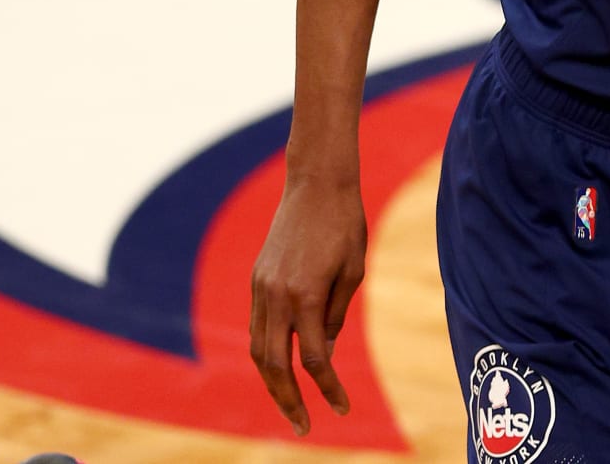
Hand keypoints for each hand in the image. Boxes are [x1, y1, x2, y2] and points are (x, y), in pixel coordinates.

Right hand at [249, 175, 366, 435]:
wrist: (316, 182)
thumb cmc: (346, 223)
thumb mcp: (353, 269)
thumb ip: (336, 313)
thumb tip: (325, 350)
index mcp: (307, 296)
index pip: (315, 359)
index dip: (328, 388)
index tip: (340, 408)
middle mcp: (277, 296)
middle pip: (275, 365)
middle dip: (288, 400)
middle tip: (303, 426)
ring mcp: (261, 287)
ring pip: (258, 348)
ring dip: (272, 380)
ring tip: (290, 403)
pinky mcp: (257, 278)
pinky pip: (256, 325)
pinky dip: (265, 350)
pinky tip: (279, 364)